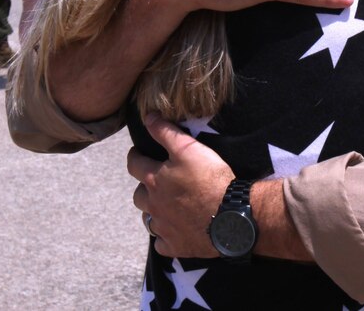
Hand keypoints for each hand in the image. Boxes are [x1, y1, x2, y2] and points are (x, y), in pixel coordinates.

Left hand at [128, 114, 232, 258]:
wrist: (229, 216)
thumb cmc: (210, 179)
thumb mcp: (189, 148)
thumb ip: (166, 132)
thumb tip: (148, 116)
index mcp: (154, 180)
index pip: (134, 164)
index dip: (135, 156)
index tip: (138, 153)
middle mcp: (153, 205)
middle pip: (138, 195)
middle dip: (144, 187)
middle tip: (156, 181)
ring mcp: (163, 227)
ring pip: (148, 219)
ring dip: (153, 211)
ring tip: (165, 205)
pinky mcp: (175, 245)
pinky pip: (162, 243)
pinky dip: (165, 236)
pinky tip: (175, 231)